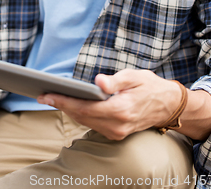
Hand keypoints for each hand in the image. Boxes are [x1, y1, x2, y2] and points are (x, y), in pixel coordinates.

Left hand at [37, 69, 181, 139]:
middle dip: (61, 105)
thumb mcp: (135, 77)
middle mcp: (117, 125)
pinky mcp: (116, 133)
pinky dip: (79, 114)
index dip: (64, 101)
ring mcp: (117, 132)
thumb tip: (98, 82)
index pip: (85, 107)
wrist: (168, 105)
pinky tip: (69, 104)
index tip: (47, 94)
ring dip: (67, 110)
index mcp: (120, 110)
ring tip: (51, 98)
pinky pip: (92, 124)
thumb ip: (115, 81)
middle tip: (42, 95)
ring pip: (85, 121)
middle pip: (81, 116)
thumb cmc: (150, 86)